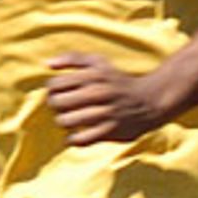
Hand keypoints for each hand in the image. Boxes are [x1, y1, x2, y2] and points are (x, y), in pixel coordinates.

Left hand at [45, 52, 163, 144]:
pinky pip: (80, 139)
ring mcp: (104, 112)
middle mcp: (98, 92)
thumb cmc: (117, 81)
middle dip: (56, 107)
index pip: (55, 84)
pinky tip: (77, 134)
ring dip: (64, 122)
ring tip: (71, 120)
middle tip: (64, 108)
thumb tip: (47, 64)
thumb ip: (73, 58)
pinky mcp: (110, 130)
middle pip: (57, 103)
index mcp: (93, 75)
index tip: (61, 93)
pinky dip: (74, 139)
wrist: (149, 101)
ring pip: (66, 121)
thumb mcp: (99, 63)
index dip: (53, 90)